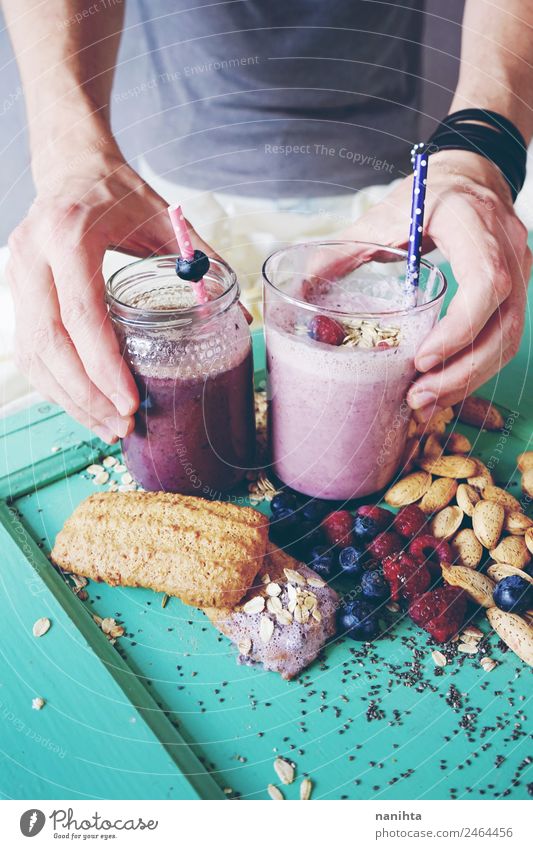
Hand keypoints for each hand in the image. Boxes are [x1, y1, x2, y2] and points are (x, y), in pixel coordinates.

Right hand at [7, 148, 215, 442]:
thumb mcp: (165, 221)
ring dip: (68, 399)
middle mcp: (32, 256)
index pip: (81, 314)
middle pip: (50, 343)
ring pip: (33, 354)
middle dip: (86, 395)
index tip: (130, 403)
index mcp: (69, 234)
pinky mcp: (15, 291)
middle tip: (121, 425)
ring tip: (106, 427)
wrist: (72, 166)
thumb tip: (241, 315)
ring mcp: (16, 275)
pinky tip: (82, 403)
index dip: (104, 366)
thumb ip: (202, 264)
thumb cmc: (119, 194)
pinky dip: (53, 384)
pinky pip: (28, 350)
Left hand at [330, 150, 531, 415]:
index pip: (486, 282)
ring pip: (507, 341)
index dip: (459, 327)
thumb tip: (301, 285)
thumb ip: (347, 247)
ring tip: (426, 400)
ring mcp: (519, 276)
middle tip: (419, 395)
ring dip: (468, 379)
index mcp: (476, 226)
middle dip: (461, 370)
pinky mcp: (515, 295)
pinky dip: (473, 369)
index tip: (422, 358)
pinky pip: (503, 340)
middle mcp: (510, 253)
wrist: (472, 177)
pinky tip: (442, 386)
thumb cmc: (431, 194)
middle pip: (502, 326)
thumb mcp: (388, 212)